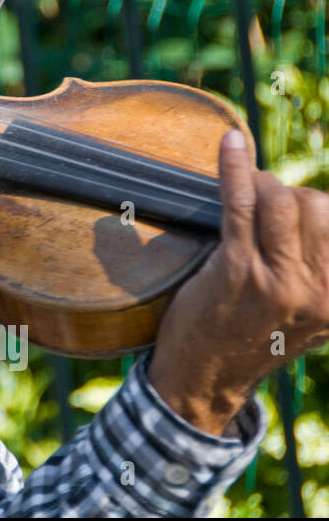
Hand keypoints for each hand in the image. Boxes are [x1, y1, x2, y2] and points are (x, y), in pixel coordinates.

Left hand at [148, 129, 328, 434]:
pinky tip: (230, 144)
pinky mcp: (238, 272)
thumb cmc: (252, 334)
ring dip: (262, 185)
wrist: (205, 376)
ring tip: (247, 193)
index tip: (302, 207)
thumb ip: (323, 269)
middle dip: (288, 194)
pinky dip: (234, 168)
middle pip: (317, 205)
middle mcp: (321, 291)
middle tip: (263, 206)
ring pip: (284, 201)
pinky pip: (241, 205)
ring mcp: (280, 282)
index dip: (317, 205)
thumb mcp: (310, 312)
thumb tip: (322, 212)